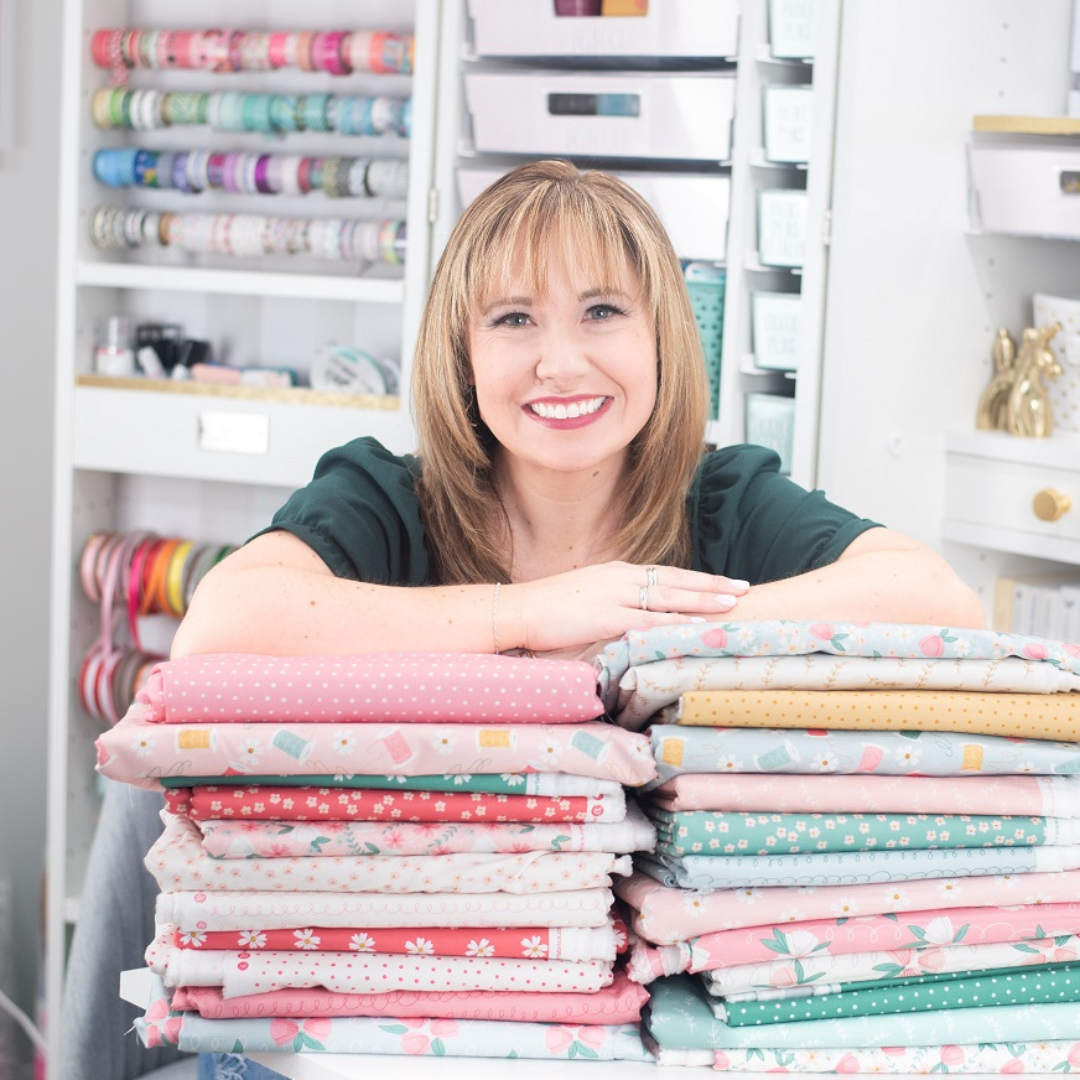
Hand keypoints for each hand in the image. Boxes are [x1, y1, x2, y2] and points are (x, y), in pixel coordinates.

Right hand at [501, 561, 748, 653]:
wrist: (518, 610)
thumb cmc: (546, 609)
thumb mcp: (585, 597)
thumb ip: (611, 602)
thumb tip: (630, 616)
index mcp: (617, 573)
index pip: (667, 574)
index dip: (698, 579)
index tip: (724, 582)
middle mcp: (621, 579)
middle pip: (677, 581)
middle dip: (712, 585)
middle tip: (743, 588)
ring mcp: (615, 596)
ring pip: (670, 597)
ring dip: (703, 600)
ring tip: (733, 604)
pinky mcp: (606, 616)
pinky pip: (649, 620)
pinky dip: (675, 622)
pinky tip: (696, 626)